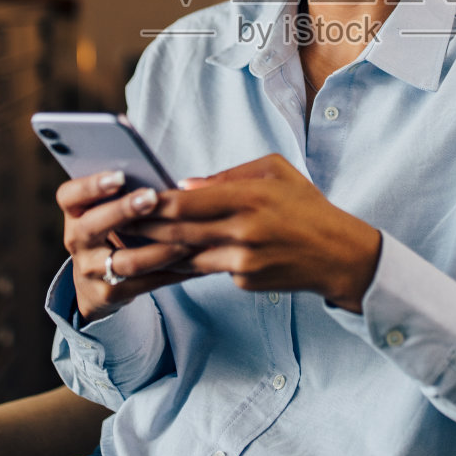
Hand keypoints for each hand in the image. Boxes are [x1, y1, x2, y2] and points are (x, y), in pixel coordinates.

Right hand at [58, 170, 194, 323]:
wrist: (95, 283)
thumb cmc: (112, 230)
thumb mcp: (108, 210)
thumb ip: (127, 194)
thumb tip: (169, 180)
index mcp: (75, 213)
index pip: (69, 196)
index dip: (91, 186)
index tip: (119, 176)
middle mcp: (77, 241)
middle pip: (92, 226)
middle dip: (123, 210)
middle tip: (152, 197)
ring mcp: (90, 270)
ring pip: (125, 261)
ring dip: (160, 249)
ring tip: (189, 237)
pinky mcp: (109, 294)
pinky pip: (145, 282)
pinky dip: (174, 271)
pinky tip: (198, 260)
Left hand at [127, 154, 381, 312]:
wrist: (338, 255)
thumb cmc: (305, 206)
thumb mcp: (275, 173)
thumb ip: (229, 176)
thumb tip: (184, 184)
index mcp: (250, 197)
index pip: (189, 200)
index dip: (155, 201)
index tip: (131, 197)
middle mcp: (244, 231)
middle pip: (180, 231)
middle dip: (144, 228)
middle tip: (116, 223)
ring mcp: (244, 261)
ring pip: (186, 256)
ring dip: (156, 251)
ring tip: (128, 243)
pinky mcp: (245, 282)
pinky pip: (209, 269)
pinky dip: (187, 263)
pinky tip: (164, 260)